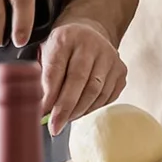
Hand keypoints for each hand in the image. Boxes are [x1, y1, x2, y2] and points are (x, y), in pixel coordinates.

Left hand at [40, 18, 126, 134]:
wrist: (90, 33)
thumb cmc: (63, 49)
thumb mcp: (47, 54)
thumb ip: (42, 77)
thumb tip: (40, 108)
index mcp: (65, 37)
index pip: (56, 69)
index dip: (48, 94)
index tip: (41, 112)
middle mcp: (90, 43)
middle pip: (78, 80)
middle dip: (65, 108)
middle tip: (55, 127)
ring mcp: (109, 55)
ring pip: (95, 91)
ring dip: (79, 110)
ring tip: (66, 120)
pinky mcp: (121, 68)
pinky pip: (108, 95)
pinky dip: (93, 108)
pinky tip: (81, 111)